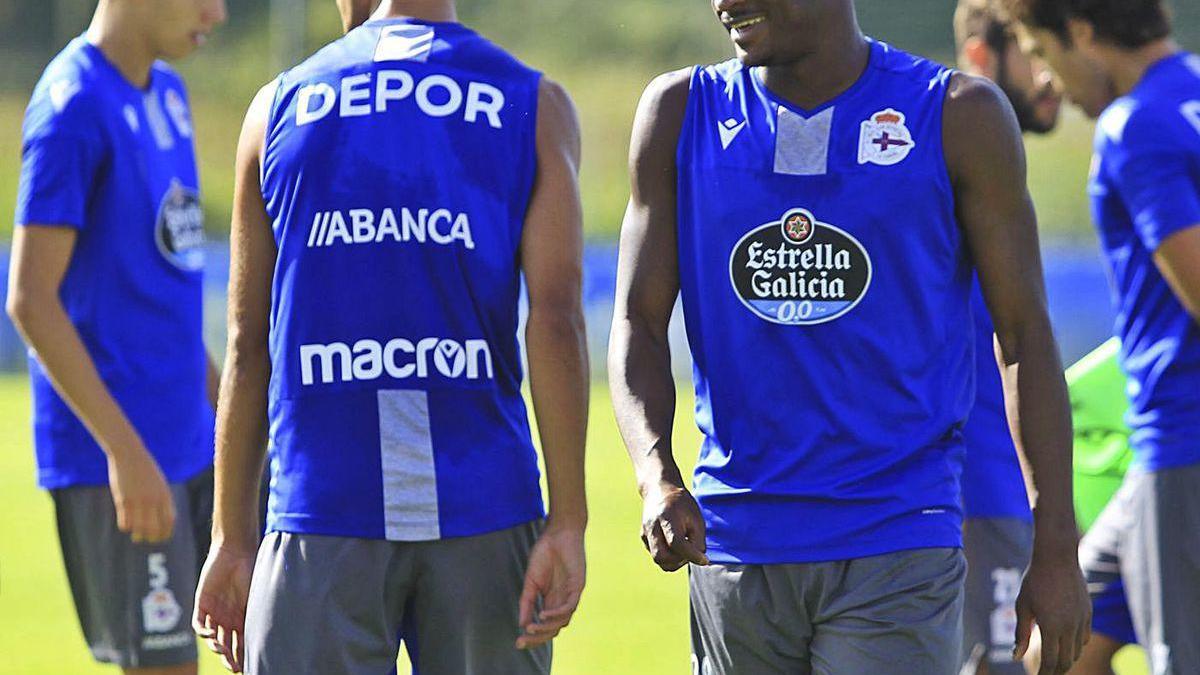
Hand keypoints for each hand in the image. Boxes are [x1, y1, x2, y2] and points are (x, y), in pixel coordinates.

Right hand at [106, 443, 174, 543]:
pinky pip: (125, 522)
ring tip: (137, 536)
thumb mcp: (159, 483)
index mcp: (165, 495)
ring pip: (139, 528)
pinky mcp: (122, 500)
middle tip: (149, 539)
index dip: (166, 532)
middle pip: (155, 528)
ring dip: (139, 534)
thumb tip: (164, 519)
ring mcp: (137, 500)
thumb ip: (162, 499)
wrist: (129, 454)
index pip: (169, 521)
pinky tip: (126, 524)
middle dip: (153, 537)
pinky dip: (126, 527)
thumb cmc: (145, 469)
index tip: (162, 537)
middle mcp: (153, 500)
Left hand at [193, 544, 256, 672]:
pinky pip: (199, 623)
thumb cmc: (251, 572)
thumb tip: (271, 637)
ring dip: (216, 647)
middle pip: (226, 644)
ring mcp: (214, 611)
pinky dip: (203, 632)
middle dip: (229, 657)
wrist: (236, 551)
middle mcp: (227, 618)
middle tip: (233, 666)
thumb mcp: (258, 597)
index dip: (242, 657)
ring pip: (212, 637)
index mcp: (242, 618)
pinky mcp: (202, 603)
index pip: (241, 643)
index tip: (245, 667)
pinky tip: (210, 635)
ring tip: (221, 650)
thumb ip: (259, 615)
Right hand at [517, 523, 585, 648]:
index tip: (518, 643)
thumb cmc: (545, 554)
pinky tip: (543, 614)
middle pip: (553, 629)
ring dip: (546, 627)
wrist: (558, 533)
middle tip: (522, 641)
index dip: (533, 637)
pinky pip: (569, 607)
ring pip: (562, 621)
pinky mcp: (578, 586)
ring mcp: (571, 595)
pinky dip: (556, 613)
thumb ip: (527, 602)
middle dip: (538, 638)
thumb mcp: (531, 582)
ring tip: (531, 628)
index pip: (545, 627)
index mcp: (552, 601)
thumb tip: (522, 625)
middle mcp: (562, 602)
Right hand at [640, 483, 708, 571]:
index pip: (677, 543)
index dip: (692, 555)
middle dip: (679, 561)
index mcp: (666, 516)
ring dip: (674, 562)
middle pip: (661, 557)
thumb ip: (698, 540)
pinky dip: (668, 557)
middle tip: (690, 553)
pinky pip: (657, 555)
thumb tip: (700, 560)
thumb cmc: (681, 504)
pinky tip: (675, 545)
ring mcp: (645, 533)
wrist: (660, 490)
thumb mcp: (696, 518)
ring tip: (684, 551)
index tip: (704, 560)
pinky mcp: (643, 538)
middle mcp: (652, 526)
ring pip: (658, 560)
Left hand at [1013, 549, 1091, 673]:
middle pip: (1066, 660)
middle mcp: (1070, 627)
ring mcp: (1082, 620)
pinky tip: (1067, 646)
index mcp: (1052, 627)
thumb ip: (1020, 634)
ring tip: (1055, 663)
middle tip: (1046, 674)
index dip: (1045, 673)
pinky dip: (1076, 646)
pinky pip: (1085, 637)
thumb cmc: (1034, 581)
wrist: (1058, 557)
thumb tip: (1015, 657)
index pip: (1050, 661)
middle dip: (1056, 671)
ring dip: (1067, 659)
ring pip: (1077, 650)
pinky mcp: (1088, 613)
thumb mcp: (1022, 606)